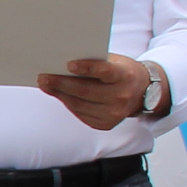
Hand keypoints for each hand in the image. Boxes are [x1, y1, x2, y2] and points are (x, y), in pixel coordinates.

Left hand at [35, 54, 155, 130]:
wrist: (143, 92)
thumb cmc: (122, 71)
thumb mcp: (115, 61)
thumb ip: (95, 62)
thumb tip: (63, 64)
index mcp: (125, 76)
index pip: (105, 72)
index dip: (87, 68)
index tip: (69, 64)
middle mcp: (121, 97)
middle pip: (85, 91)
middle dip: (61, 84)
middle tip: (43, 77)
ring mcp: (114, 114)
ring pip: (79, 104)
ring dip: (60, 95)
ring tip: (46, 85)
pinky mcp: (105, 124)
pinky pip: (81, 114)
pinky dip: (68, 103)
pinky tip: (59, 95)